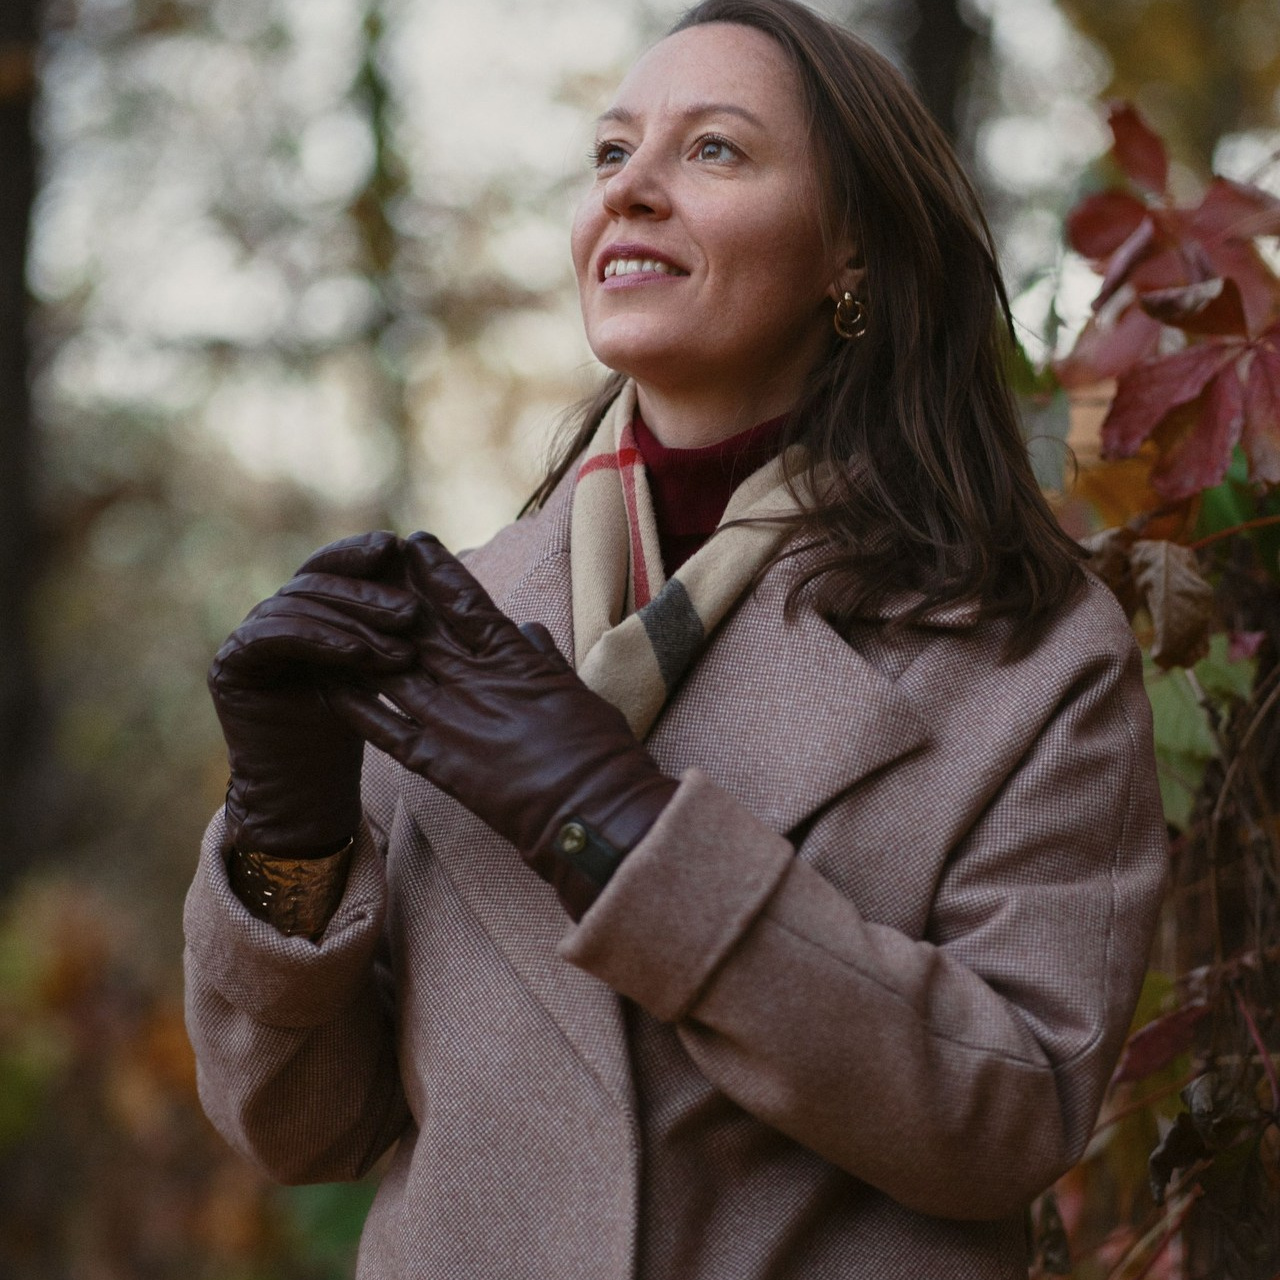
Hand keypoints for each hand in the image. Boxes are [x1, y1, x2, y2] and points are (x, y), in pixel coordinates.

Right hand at [208, 531, 418, 856]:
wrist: (313, 790)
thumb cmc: (358, 728)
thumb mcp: (385, 665)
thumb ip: (395, 620)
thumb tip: (433, 563)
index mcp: (310, 607)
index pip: (334, 565)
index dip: (361, 554)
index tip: (397, 546)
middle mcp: (276, 614)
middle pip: (320, 581)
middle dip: (367, 593)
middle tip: (411, 611)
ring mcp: (250, 636)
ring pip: (300, 605)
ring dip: (353, 622)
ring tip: (399, 647)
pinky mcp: (231, 665)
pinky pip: (274, 635)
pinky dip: (318, 638)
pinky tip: (356, 652)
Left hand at [327, 533, 678, 918]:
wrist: (590, 813)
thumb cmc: (601, 753)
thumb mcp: (578, 692)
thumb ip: (546, 659)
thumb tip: (529, 629)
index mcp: (515, 661)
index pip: (468, 603)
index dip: (439, 570)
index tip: (417, 543)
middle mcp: (476, 682)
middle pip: (422, 628)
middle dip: (392, 596)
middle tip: (365, 567)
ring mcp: (452, 721)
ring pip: (394, 670)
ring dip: (363, 641)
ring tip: (335, 615)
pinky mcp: (437, 763)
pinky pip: (383, 729)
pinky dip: (354, 705)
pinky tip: (327, 683)